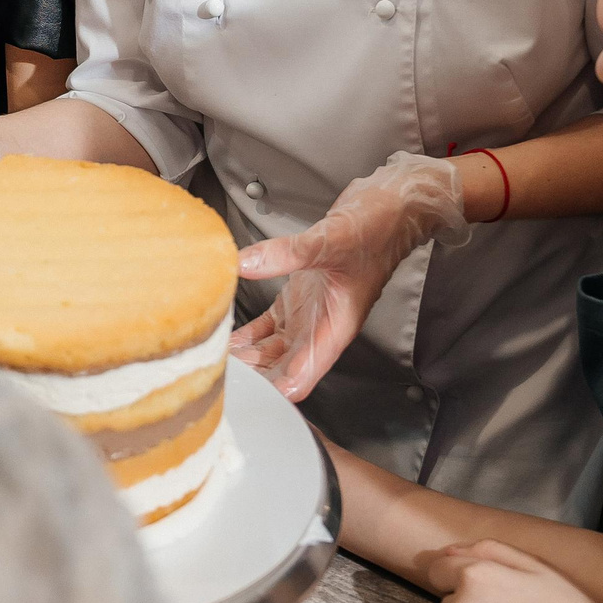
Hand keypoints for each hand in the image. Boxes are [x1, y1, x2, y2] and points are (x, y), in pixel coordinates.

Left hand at [229, 153, 465, 400]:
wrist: (391, 206)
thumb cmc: (379, 229)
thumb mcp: (332, 240)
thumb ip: (287, 253)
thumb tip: (245, 262)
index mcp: (335, 327)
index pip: (302, 377)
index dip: (274, 392)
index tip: (243, 395)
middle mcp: (321, 327)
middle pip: (281, 370)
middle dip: (251, 378)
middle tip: (214, 375)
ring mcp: (309, 312)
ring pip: (271, 350)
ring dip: (245, 358)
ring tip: (211, 359)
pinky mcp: (299, 295)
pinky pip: (267, 326)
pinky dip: (246, 333)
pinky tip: (224, 332)